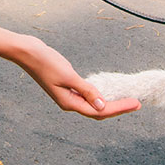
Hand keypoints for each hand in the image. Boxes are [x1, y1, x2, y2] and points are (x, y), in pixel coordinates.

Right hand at [17, 36, 140, 119]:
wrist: (28, 52)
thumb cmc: (46, 62)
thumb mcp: (69, 76)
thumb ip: (86, 90)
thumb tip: (102, 105)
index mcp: (69, 103)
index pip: (99, 111)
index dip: (119, 108)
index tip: (135, 103)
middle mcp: (69, 102)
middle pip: (98, 112)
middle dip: (118, 108)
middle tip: (136, 103)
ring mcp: (68, 95)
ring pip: (93, 105)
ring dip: (109, 104)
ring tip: (126, 100)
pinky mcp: (67, 86)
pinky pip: (87, 96)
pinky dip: (99, 96)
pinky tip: (106, 92)